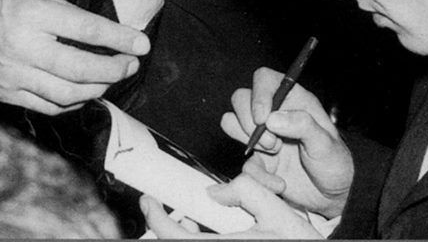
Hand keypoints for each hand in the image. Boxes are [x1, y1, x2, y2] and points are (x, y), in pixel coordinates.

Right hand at [0, 0, 149, 113]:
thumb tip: (102, 34)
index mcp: (31, 13)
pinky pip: (48, 106)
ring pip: (67, 93)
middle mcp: (23, 46)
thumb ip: (65, 13)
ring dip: (97, 88)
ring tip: (111, 78)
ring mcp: (13, 74)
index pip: (85, 28)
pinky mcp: (7, 94)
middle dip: (113, 69)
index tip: (140, 44)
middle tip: (130, 64)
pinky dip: (73, 102)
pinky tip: (85, 91)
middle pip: (79, 67)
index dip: (118, 38)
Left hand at [141, 177, 322, 240]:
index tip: (148, 201)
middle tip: (167, 210)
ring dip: (184, 237)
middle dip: (169, 228)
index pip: (175, 238)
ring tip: (192, 224)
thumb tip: (216, 192)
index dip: (155, 219)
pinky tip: (208, 236)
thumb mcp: (278, 210)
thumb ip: (246, 190)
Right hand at [220, 68, 353, 218]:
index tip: (262, 118)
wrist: (332, 196)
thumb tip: (272, 119)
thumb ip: (302, 125)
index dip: (258, 95)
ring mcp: (262, 135)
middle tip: (273, 144)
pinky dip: (257, 174)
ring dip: (247, 141)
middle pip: (240, 98)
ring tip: (274, 154)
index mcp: (291, 100)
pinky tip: (278, 182)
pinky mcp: (257, 159)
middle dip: (249, 122)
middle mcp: (273, 113)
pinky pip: (242, 161)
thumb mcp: (325, 143)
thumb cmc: (335, 163)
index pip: (263, 80)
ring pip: (230, 122)